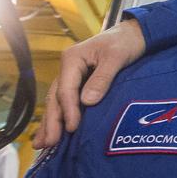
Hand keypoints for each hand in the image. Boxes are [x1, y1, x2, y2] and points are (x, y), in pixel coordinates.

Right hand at [32, 20, 146, 148]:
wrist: (134, 33)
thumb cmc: (125, 42)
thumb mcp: (116, 57)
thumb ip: (102, 78)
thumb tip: (87, 102)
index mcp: (72, 58)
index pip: (66, 90)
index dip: (68, 110)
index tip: (71, 128)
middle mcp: (67, 67)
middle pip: (56, 98)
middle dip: (52, 121)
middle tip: (48, 144)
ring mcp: (71, 75)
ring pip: (57, 101)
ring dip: (50, 122)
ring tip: (42, 144)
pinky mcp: (79, 81)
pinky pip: (66, 100)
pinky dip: (59, 116)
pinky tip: (53, 131)